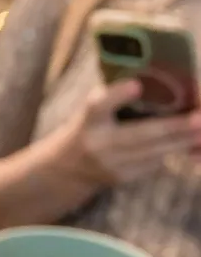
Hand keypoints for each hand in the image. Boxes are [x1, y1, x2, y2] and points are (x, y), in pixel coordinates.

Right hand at [60, 78, 200, 187]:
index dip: (118, 95)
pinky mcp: (122, 178)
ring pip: (154, 152)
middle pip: (139, 135)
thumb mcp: (96, 107)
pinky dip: (176, 151)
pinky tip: (191, 143)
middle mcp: (97, 142)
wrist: (68, 166)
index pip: (99, 105)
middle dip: (174, 127)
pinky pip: (155, 164)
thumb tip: (165, 78)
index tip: (135, 86)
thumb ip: (118, 96)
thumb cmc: (93, 124)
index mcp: (89, 117)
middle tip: (200, 118)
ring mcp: (110, 164)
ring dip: (184, 141)